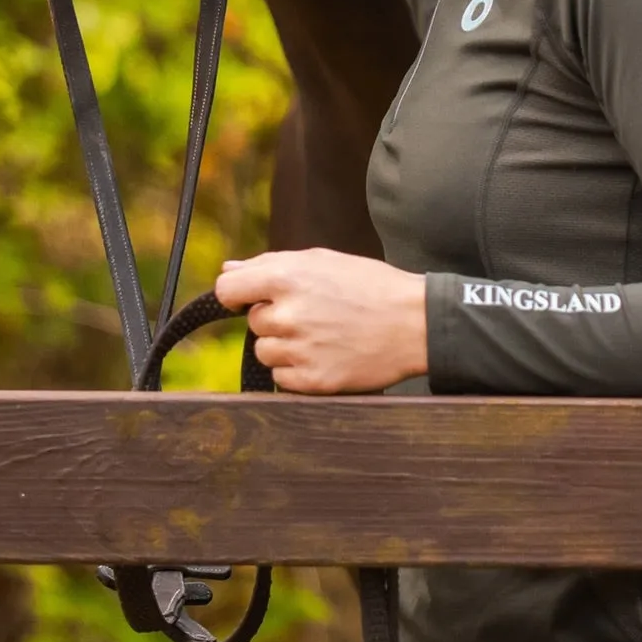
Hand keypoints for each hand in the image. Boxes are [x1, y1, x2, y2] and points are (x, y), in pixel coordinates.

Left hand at [215, 248, 428, 392]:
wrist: (415, 323)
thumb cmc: (370, 286)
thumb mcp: (323, 260)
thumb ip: (270, 264)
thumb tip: (229, 269)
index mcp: (288, 277)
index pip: (227, 288)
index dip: (235, 293)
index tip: (247, 298)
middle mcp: (288, 314)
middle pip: (253, 322)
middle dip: (275, 317)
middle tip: (313, 313)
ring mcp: (300, 350)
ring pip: (265, 351)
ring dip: (284, 345)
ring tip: (321, 334)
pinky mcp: (312, 381)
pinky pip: (281, 377)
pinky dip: (297, 369)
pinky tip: (325, 354)